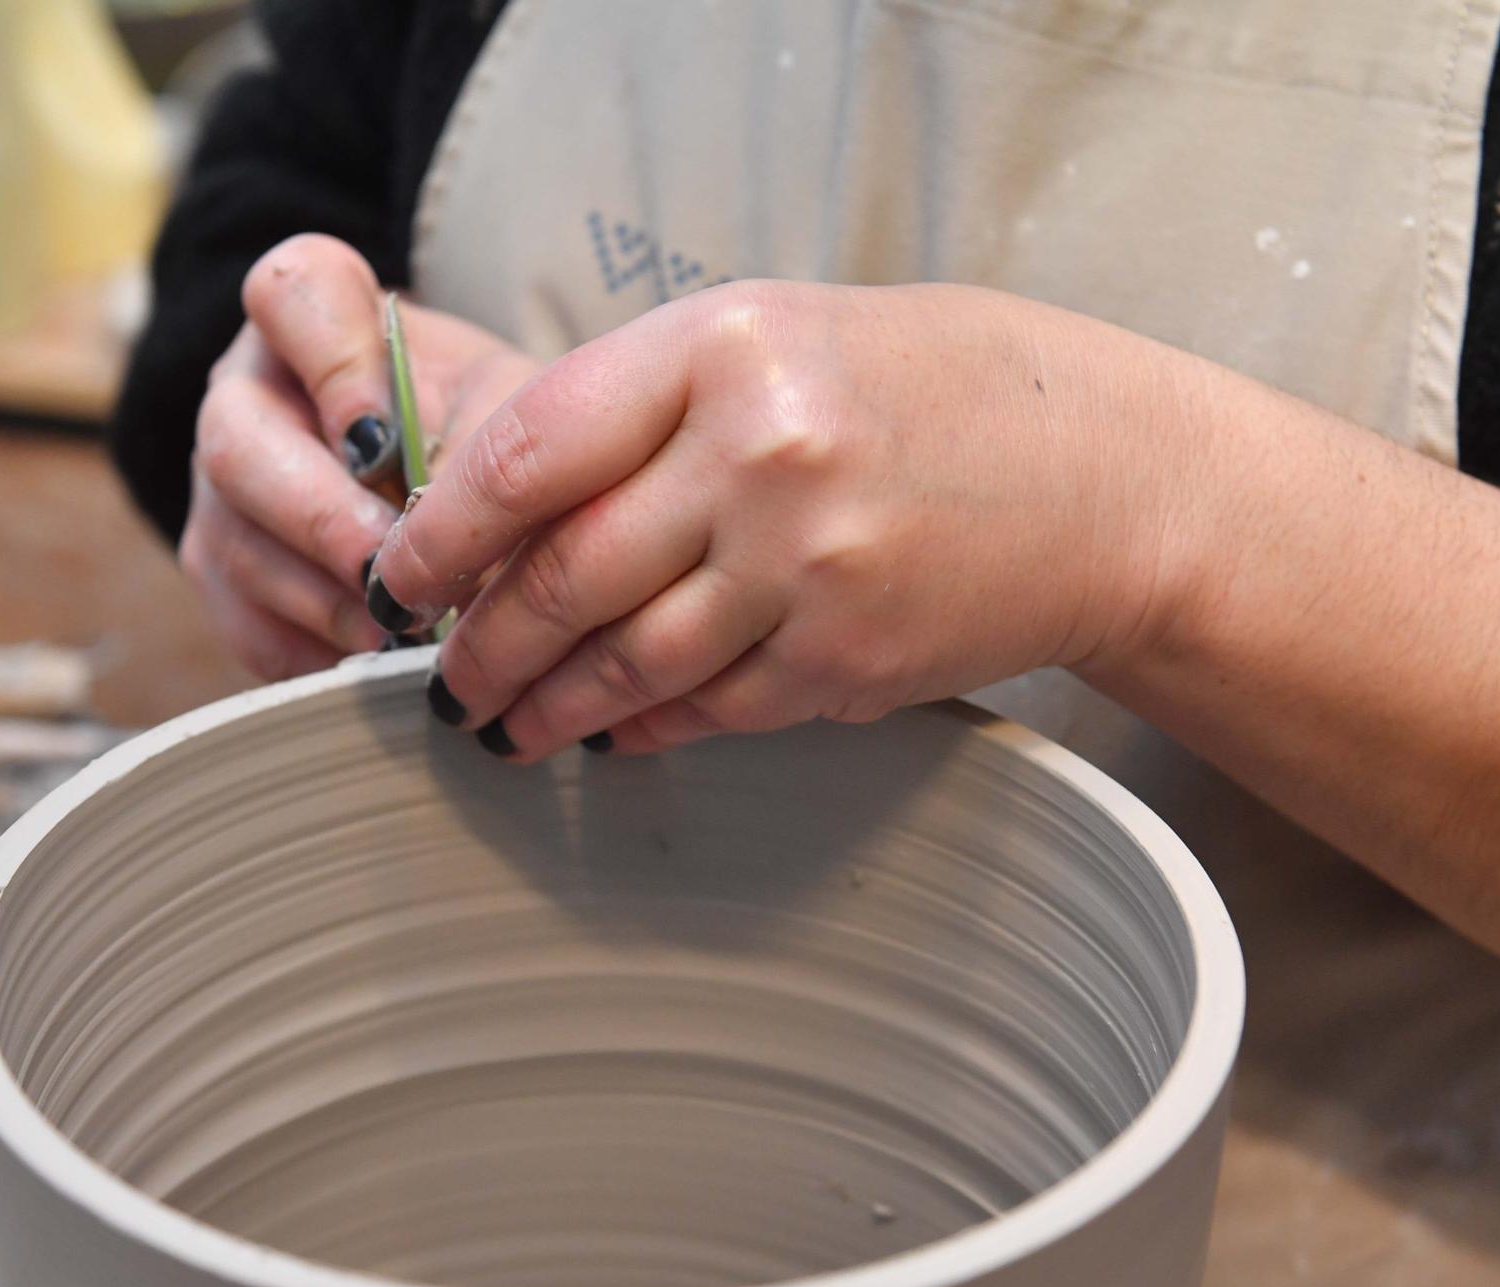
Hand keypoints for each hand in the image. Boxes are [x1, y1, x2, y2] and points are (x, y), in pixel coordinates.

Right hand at [181, 233, 539, 679]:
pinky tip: (376, 664)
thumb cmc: (484, 428)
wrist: (449, 488)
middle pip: (235, 442)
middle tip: (390, 568)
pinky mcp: (225, 579)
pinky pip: (245, 625)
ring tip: (400, 630)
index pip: (290, 291)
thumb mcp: (508, 405)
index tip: (384, 434)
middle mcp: (248, 396)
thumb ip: (495, 441)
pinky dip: (313, 653)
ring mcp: (223, 492)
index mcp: (314, 318)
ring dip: (322, 597)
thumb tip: (483, 542)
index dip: (331, 364)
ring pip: (235, 544)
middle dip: (320, 516)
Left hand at [368, 280, 1212, 758]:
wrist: (1097, 473)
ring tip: (503, 723)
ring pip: (625, 665)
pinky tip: (609, 731)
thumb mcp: (769, 341)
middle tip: (442, 677)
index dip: (441, 532)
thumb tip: (495, 513)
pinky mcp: (846, 662)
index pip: (527, 452)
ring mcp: (808, 570)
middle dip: (480, 644)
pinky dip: (642, 728)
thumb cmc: (921, 392)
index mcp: (722, 349)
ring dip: (545, 707)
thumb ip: (634, 411)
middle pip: (563, 576)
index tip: (401, 577)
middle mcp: (760, 456)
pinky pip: (705, 711)